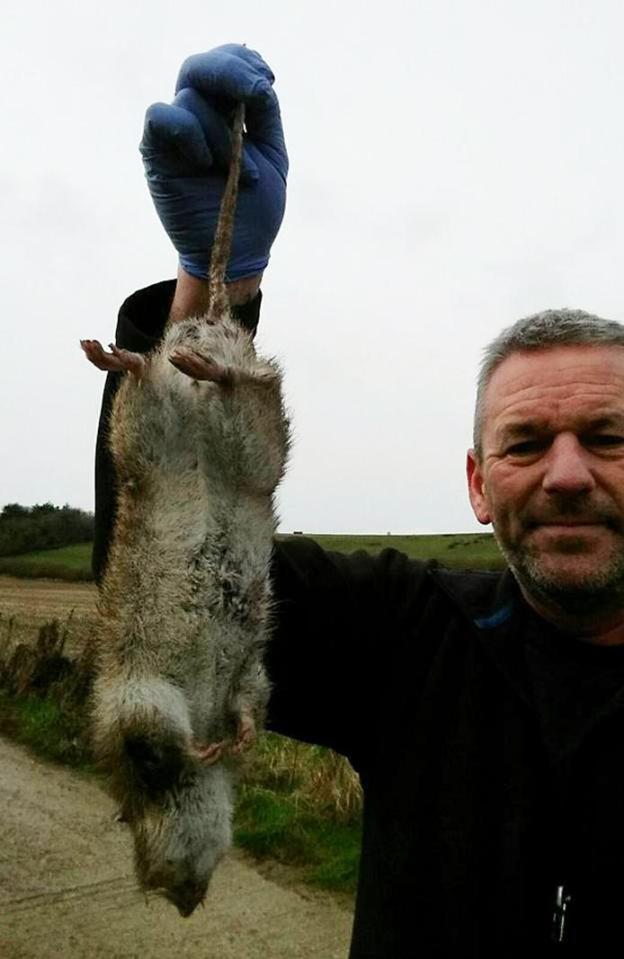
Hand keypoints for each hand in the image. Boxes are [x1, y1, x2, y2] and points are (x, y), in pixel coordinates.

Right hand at [140, 44, 287, 282]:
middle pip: (200, 67)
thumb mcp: (272, 153)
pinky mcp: (156, 154)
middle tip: (257, 93)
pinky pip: (162, 117)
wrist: (238, 252)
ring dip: (223, 133)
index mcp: (225, 114)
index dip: (244, 62)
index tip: (268, 82)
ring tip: (240, 173)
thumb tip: (258, 77)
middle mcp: (197, 118)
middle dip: (231, 72)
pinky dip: (188, 132)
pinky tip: (205, 162)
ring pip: (190, 96)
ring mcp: (175, 136)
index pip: (224, 64)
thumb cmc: (255, 208)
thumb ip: (264, 112)